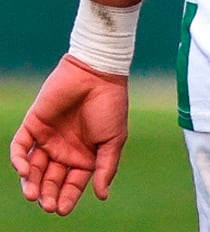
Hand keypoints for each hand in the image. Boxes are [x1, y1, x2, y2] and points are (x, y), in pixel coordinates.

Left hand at [10, 56, 128, 214]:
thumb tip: (102, 196)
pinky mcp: (32, 125)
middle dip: (47, 194)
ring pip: (32, 168)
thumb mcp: (114, 140)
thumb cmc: (110, 106)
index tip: (61, 210)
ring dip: (31, 182)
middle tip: (47, 205)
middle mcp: (63, 150)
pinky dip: (18, 160)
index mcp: (84, 156)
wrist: (97, 75)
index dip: (67, 197)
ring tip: (32, 195)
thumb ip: (106, 167)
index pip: (72, 183)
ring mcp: (46, 139)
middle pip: (50, 179)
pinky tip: (24, 170)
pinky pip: (20, 147)